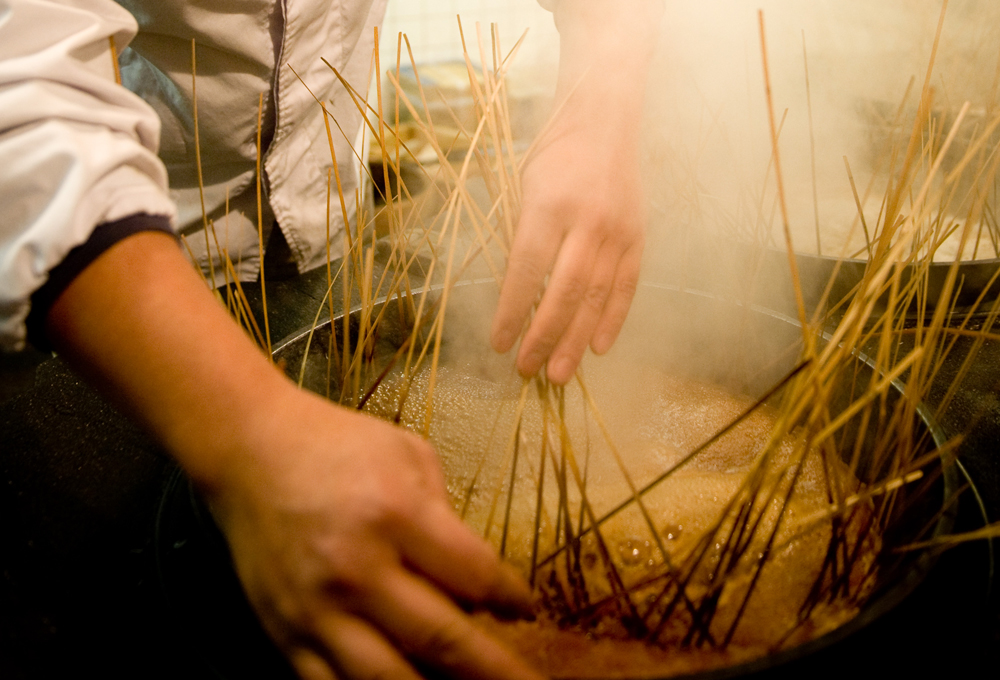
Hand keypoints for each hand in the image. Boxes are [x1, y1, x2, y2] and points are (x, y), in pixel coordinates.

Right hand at [207, 386, 542, 679]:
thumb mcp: (409, 455)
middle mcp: (356, 568)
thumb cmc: (338, 446)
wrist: (251, 450)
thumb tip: (478, 586)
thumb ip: (447, 518)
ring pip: (388, 679)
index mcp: (395, 514)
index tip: (525, 609)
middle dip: (495, 670)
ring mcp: (316, 608)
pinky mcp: (284, 632)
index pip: (474, 575)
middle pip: (442, 639)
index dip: (511, 599)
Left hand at [491, 90, 645, 384]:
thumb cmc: (553, 158)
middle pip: (563, 292)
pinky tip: (598, 347)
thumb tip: (516, 299)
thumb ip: (522, 240)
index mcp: (548, 206)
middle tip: (527, 370)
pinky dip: (612, 319)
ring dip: (576, 340)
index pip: (527, 271)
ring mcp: (617, 231)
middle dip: (544, 336)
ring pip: (595, 296)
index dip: (512, 311)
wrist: (603, 123)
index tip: (499, 344)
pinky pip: (626, 286)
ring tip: (559, 373)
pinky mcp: (638, 237)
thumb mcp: (524, 190)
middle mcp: (586, 221)